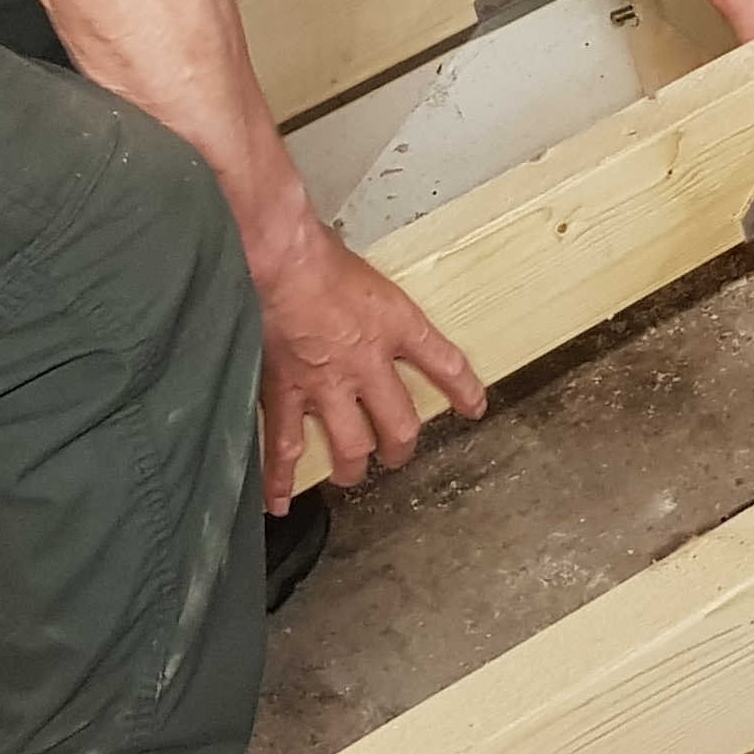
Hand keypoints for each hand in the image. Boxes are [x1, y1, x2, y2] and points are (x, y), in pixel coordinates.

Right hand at [251, 222, 484, 511]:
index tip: (474, 406)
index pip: (445, 363)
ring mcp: (326, 386)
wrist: (280, 261)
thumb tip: (352, 286)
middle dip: (399, 446)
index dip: (463, 389)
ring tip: (351, 474)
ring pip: (351, 447)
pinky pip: (284, 446)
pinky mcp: (285, 394)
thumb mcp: (362, 268)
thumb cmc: (315, 251)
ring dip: (352, 467)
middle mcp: (368, 364)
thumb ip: (365, 292)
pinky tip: (280, 502)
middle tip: (397, 453)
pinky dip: (279, 479)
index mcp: (394, 325)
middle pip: (399, 425)